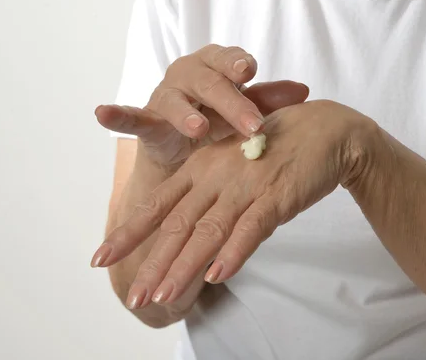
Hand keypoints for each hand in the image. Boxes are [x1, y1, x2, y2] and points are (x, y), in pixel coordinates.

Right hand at [95, 44, 308, 164]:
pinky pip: (132, 116)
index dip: (237, 64)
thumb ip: (268, 99)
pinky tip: (102, 112)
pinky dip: (117, 115)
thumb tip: (304, 90)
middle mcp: (189, 76)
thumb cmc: (220, 119)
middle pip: (209, 82)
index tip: (249, 70)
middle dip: (231, 102)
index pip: (229, 60)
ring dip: (186, 113)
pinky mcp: (148, 120)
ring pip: (175, 100)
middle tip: (252, 124)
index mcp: (216, 67)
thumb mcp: (244, 110)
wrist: (190, 149)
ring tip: (198, 127)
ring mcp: (166, 97)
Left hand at [96, 100, 376, 307]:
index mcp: (200, 167)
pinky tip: (218, 276)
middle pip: (177, 224)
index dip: (129, 232)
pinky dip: (234, 252)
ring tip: (163, 296)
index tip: (100, 257)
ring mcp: (245, 185)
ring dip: (185, 266)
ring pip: (208, 231)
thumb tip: (195, 240)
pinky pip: (251, 228)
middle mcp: (215, 175)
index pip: (158, 205)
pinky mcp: (275, 194)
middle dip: (153, 263)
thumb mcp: (232, 167)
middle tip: (133, 296)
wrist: (324, 129)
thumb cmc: (275, 149)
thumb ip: (211, 199)